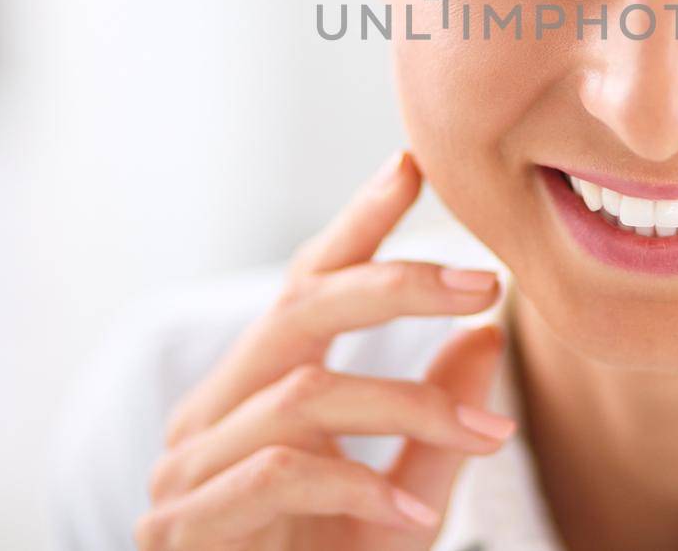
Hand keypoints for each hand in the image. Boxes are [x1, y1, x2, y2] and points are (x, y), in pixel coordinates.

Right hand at [134, 149, 514, 549]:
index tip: (412, 163)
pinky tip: (411, 512)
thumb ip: (434, 422)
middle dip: (397, 282)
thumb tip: (488, 334)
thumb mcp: (398, 500)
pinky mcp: (188, 526)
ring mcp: (191, 468)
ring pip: (304, 392)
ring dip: (408, 407)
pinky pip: (279, 474)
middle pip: (299, 306)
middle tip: (487, 283)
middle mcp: (214, 411)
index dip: (358, 221)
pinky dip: (357, 483)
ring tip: (489, 442)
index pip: (305, 282)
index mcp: (255, 389)